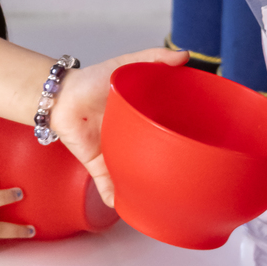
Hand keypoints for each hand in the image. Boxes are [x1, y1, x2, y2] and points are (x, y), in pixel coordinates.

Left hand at [50, 47, 186, 205]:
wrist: (60, 96)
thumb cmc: (92, 80)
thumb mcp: (126, 65)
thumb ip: (154, 58)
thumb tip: (185, 56)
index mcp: (144, 118)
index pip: (170, 130)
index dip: (186, 138)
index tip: (206, 145)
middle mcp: (133, 139)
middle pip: (157, 158)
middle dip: (171, 169)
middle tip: (192, 178)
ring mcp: (116, 154)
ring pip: (136, 177)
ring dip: (147, 189)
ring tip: (166, 201)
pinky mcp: (98, 164)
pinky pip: (109, 186)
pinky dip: (116, 199)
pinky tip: (128, 209)